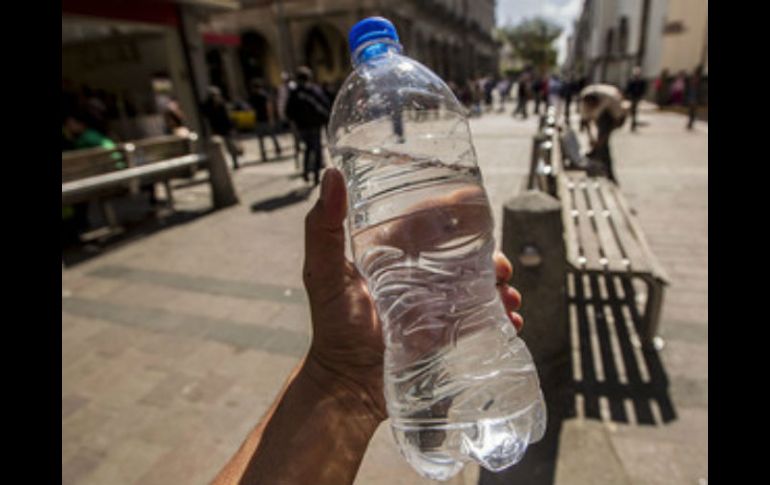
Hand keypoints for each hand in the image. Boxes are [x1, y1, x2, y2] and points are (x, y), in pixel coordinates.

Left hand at [303, 167, 523, 420]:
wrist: (348, 384)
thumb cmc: (333, 326)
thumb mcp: (325, 273)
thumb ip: (323, 228)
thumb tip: (331, 174)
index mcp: (392, 251)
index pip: (429, 222)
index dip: (457, 213)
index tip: (479, 208)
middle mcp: (416, 272)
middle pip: (463, 251)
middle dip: (489, 254)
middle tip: (502, 267)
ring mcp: (434, 301)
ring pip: (477, 282)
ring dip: (500, 285)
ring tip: (509, 297)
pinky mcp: (446, 329)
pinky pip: (480, 315)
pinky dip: (500, 314)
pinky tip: (509, 320)